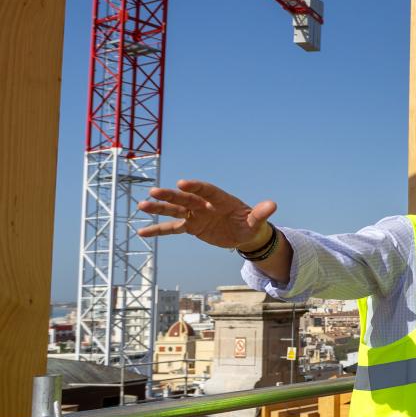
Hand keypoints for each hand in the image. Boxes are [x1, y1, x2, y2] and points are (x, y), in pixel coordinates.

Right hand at [138, 179, 275, 250]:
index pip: (206, 190)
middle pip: (185, 198)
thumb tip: (272, 205)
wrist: (244, 234)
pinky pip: (172, 229)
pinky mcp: (191, 227)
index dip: (195, 187)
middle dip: (171, 195)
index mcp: (220, 199)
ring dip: (159, 209)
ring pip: (174, 210)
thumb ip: (261, 213)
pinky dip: (158, 231)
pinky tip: (142, 232)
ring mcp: (195, 215)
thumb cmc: (251, 224)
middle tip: (154, 191)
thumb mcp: (257, 221)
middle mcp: (204, 204)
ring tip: (141, 206)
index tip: (182, 182)